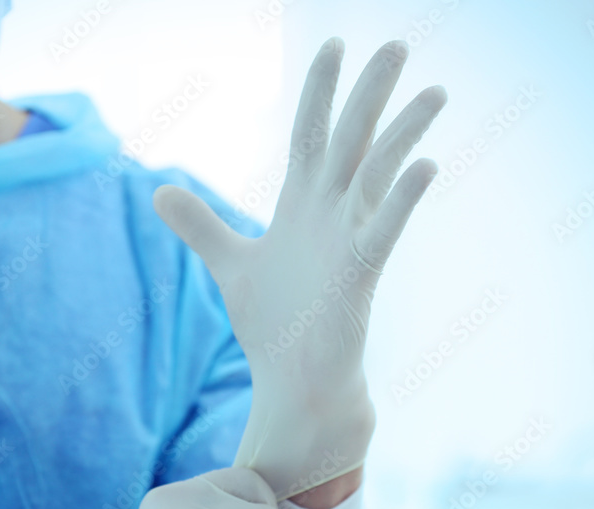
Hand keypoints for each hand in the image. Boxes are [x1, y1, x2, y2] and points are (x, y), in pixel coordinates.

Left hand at [153, 38, 446, 498]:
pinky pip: (385, 229)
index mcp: (302, 206)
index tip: (335, 43)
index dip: (321, 90)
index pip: (311, 133)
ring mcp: (349, 240)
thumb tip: (159, 190)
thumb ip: (201, 224)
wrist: (293, 380)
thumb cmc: (273, 324)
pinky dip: (404, 199)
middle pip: (352, 139)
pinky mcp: (360, 276)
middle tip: (399, 44)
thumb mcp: (229, 264)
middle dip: (372, 92)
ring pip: (379, 174)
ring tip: (434, 93)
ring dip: (405, 134)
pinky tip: (425, 166)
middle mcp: (330, 214)